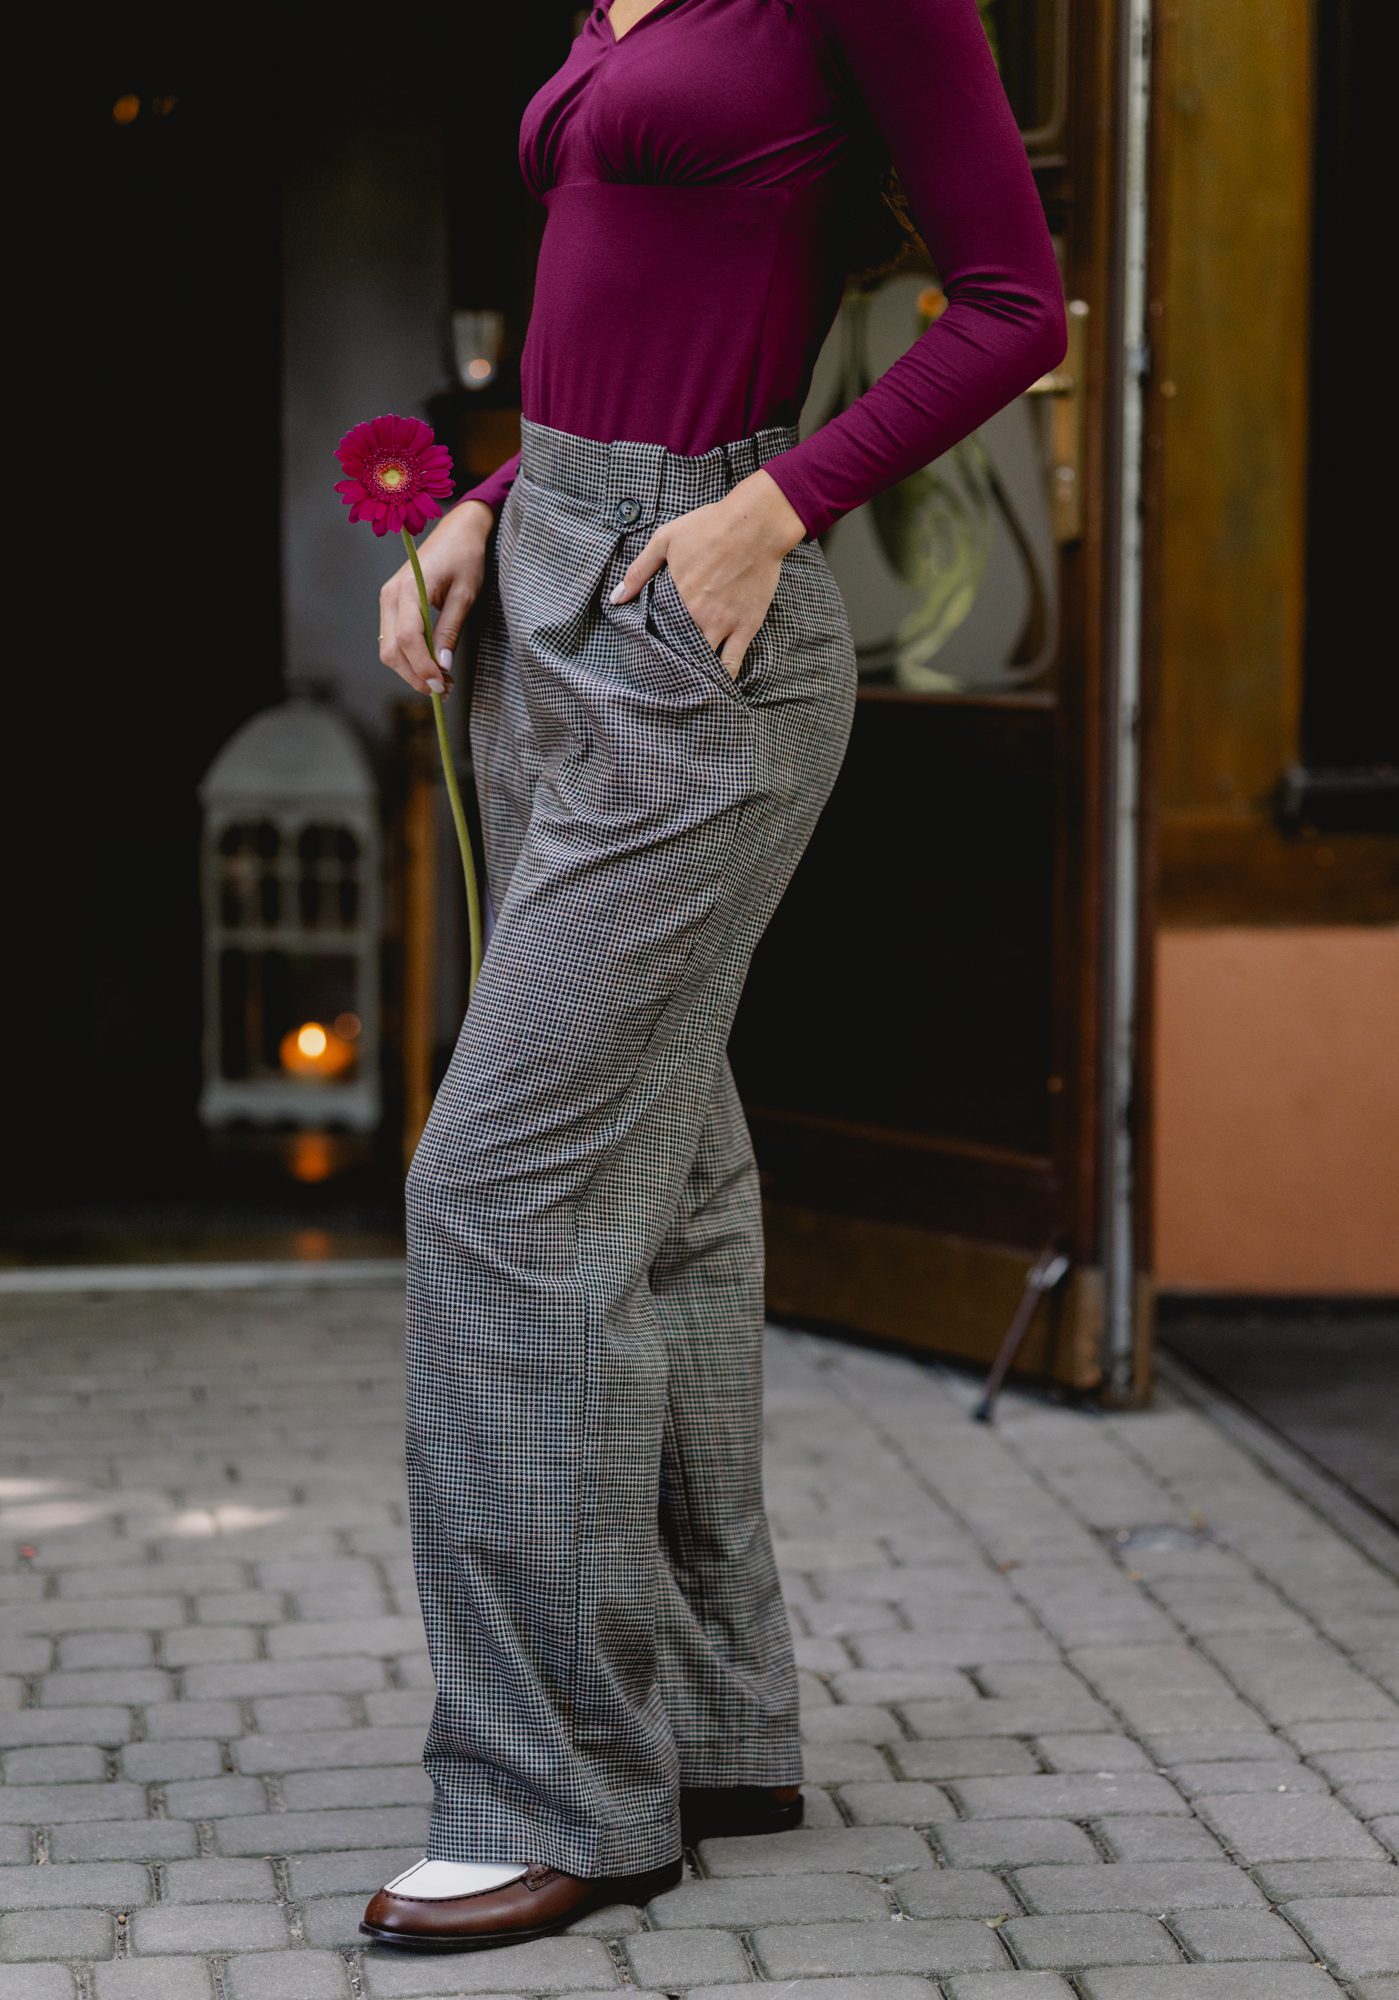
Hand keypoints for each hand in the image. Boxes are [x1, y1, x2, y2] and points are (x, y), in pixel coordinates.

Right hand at [378, 499, 494, 696]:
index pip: (408, 639)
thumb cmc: (464, 558)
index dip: (422, 667)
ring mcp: (387, 600)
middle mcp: (390, 596)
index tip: (441, 685)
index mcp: (408, 589)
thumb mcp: (465, 595)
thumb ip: (450, 630)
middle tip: (443, 691)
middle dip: (414, 675)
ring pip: (389, 649)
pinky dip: (409, 659)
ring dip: (411, 671)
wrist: (456, 532)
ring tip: (441, 682)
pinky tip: (430, 666)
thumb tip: (443, 666)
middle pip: (391, 650)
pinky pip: (393, 640)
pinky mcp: (392, 606)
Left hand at [609, 469, 808, 677]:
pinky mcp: (746, 627)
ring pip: (702, 662)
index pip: (654, 633)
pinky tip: (715, 687)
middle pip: (676, 652)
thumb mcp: (665, 539)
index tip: (642, 654)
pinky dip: (723, 677)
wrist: (755, 524)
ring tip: (683, 684)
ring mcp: (723, 625)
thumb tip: (616, 598)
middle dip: (667, 664)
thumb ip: (639, 570)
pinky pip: (733, 662)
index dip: (647, 645)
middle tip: (659, 676)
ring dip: (692, 674)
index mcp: (675, 597)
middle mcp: (696, 617)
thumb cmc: (710, 526)